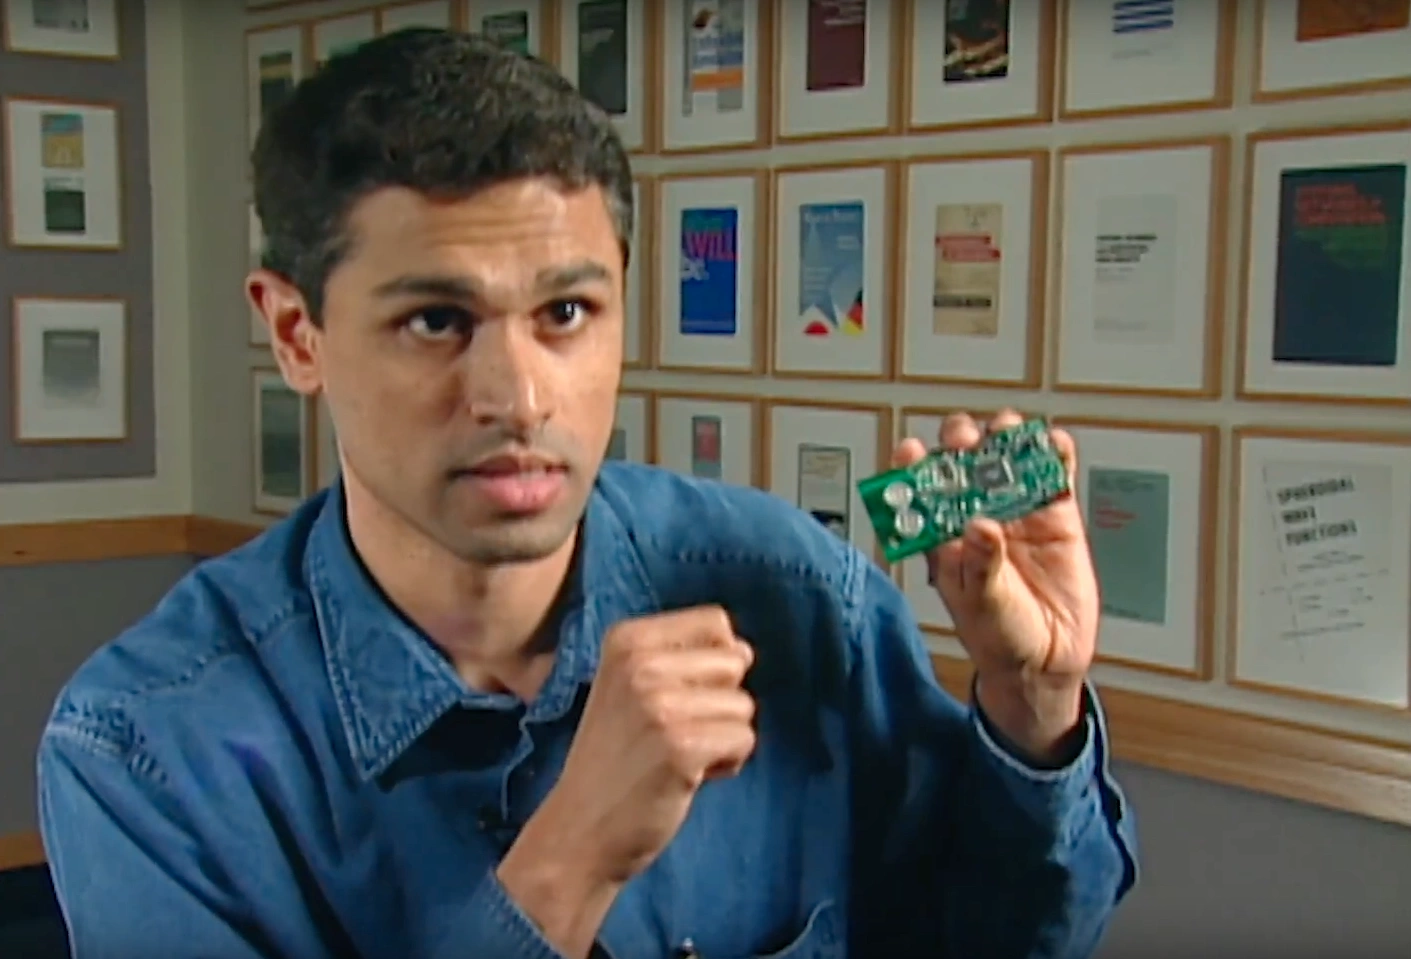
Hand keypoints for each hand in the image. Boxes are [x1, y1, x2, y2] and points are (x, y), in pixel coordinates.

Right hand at [497, 606, 755, 956]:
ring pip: (744, 705)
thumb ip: (682, 660)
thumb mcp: (631, 687)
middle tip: (676, 733)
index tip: (680, 696)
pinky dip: (728, 763)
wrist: (579, 829)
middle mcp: (640, 663)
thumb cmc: (615, 757)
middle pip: (735, 662)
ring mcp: (660, 704)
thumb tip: (746, 651)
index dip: (714, 664)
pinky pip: (744, 740)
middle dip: (721, 702)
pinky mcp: (682, 746)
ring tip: (679, 756)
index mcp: (626, 639)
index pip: (716, 622)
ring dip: (724, 736)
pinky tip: (689, 777)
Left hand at [893, 409, 1098, 759]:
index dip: (912, 466)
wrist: (1047, 659)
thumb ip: (981, 565)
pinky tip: (1052, 443)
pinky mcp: (1056, 513)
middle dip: (961, 442)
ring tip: (1008, 432)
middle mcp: (975, 513)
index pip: (919, 489)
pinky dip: (1054, 453)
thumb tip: (979, 527)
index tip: (911, 451)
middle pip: (963, 461)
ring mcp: (1016, 509)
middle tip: (966, 442)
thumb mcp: (982, 604)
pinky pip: (1054, 475)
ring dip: (1005, 437)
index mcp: (943, 534)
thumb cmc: (998, 634)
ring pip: (1007, 458)